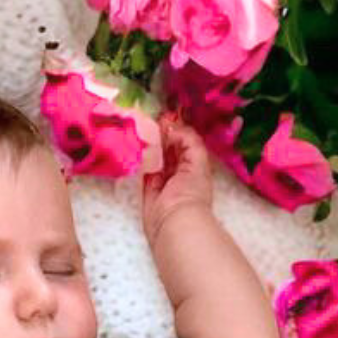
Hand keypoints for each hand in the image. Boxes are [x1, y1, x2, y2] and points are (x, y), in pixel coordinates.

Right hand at [141, 111, 213, 249]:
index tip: (168, 115)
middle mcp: (179, 172)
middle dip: (164, 134)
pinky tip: (140, 144)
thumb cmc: (191, 192)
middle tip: (154, 118)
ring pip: (157, 156)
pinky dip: (143, 157)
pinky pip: (145, 169)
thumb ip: (189, 140)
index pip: (186, 142)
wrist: (174, 221)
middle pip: (170, 148)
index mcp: (195, 165)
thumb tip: (173, 127)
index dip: (178, 129)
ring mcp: (162, 180)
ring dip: (152, 143)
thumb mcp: (198, 160)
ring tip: (145, 127)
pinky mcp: (148, 188)